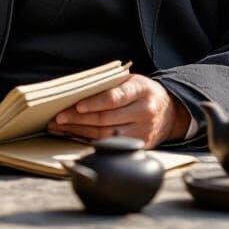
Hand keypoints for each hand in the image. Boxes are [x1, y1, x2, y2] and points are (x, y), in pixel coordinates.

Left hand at [47, 74, 184, 147]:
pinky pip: (110, 144)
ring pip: (106, 134)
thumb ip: (110, 86)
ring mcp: (143, 132)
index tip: (76, 105)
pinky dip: (89, 140)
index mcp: (142, 91)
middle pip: (106, 118)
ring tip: (61, 127)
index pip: (115, 98)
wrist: (169, 112)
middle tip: (59, 118)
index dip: (95, 103)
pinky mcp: (138, 146)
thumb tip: (77, 92)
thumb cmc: (142, 93)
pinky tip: (75, 136)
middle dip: (79, 119)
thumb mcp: (132, 82)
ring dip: (79, 131)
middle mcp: (144, 112)